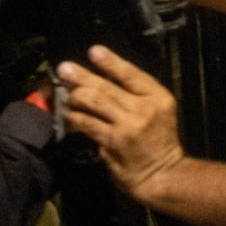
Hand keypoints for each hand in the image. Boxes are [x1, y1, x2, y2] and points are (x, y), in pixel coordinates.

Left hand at [57, 45, 186, 200]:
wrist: (161, 174)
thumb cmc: (159, 142)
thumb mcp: (159, 112)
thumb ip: (138, 97)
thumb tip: (102, 84)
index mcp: (159, 97)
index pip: (132, 74)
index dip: (111, 62)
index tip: (94, 51)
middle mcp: (144, 108)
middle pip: (109, 87)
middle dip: (84, 76)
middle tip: (65, 68)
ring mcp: (128, 125)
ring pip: (95, 103)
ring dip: (76, 96)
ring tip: (65, 91)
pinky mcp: (113, 141)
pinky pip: (89, 124)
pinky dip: (76, 117)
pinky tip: (69, 113)